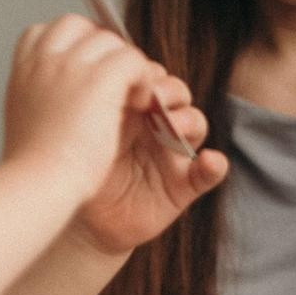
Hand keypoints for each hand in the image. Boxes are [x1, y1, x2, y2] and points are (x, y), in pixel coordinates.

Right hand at [1, 14, 180, 197]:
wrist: (38, 183)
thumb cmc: (33, 165)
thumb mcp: (28, 116)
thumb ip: (43, 92)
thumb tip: (63, 86)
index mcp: (24, 66)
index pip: (52, 31)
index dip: (77, 45)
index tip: (88, 70)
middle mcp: (46, 56)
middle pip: (84, 28)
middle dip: (105, 51)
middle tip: (118, 82)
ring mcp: (73, 63)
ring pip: (112, 42)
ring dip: (127, 67)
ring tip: (133, 97)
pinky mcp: (101, 77)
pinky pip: (133, 60)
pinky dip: (142, 80)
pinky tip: (140, 105)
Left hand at [68, 72, 227, 255]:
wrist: (83, 219)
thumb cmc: (81, 168)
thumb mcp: (87, 132)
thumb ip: (100, 107)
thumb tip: (107, 77)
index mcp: (134, 109)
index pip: (154, 79)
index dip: (148, 75)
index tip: (132, 79)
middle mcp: (157, 126)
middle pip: (179, 95)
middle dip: (170, 92)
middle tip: (152, 98)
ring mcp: (173, 154)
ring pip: (196, 125)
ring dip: (189, 121)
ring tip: (172, 127)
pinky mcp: (184, 185)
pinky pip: (208, 173)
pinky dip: (214, 165)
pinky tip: (210, 160)